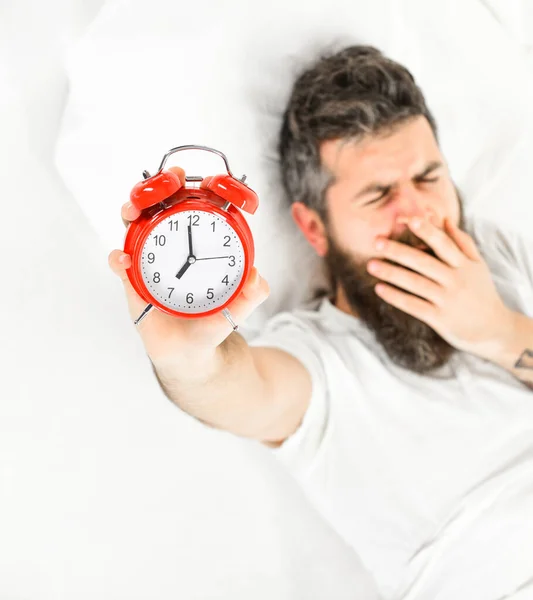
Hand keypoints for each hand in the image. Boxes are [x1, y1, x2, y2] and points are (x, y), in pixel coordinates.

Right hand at [108, 165, 269, 365]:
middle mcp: (172, 247)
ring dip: (132, 211)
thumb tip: (258, 277)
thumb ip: (253, 293)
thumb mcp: (238, 308)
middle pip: (161, 207)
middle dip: (161, 187)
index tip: (210, 182)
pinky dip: (118, 259)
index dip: (201, 190)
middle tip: (171, 180)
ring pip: (135, 226)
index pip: (196, 210)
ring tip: (134, 210)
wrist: (190, 352)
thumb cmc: (211, 322)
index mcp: (198, 247)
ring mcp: (150, 261)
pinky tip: (124, 260)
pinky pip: (120, 265)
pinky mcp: (133, 282)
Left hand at [367, 215, 514, 357]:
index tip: (409, 219)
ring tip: (371, 265)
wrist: (494, 330)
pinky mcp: (439, 319)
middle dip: (398, 251)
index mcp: (464, 265)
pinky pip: (413, 305)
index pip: (443, 244)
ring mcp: (447, 300)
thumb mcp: (477, 266)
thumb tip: (445, 218)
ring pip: (415, 283)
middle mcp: (455, 280)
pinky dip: (395, 297)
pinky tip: (379, 289)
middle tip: (376, 242)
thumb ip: (461, 242)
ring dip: (391, 273)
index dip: (427, 231)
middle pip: (423, 262)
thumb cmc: (481, 292)